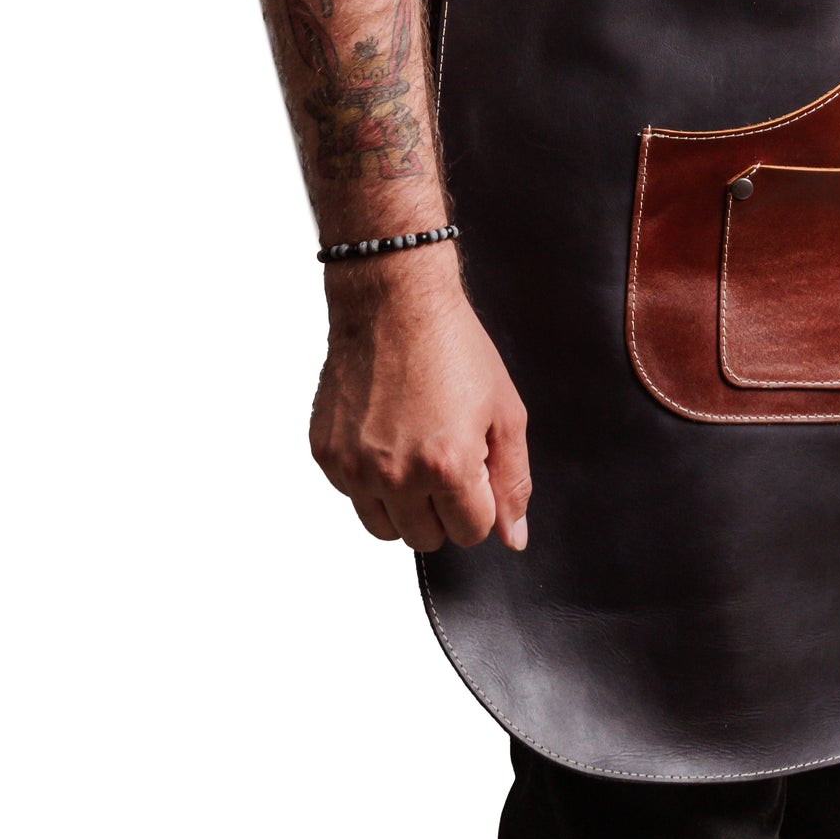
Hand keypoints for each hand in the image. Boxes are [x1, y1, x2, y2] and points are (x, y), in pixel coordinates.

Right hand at [309, 248, 530, 552]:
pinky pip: (352, 495)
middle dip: (443, 508)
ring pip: (384, 528)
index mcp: (447, 466)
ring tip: (415, 452)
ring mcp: (354, 466)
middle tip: (446, 457)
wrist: (393, 300)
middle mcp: (395, 474)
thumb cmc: (453, 346)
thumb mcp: (506, 411)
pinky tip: (385, 434)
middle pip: (426, 538)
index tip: (476, 466)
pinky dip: (370, 478)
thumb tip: (514, 536)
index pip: (471, 532)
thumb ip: (513, 480)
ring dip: (404, 504)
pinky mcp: (326, 453)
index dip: (480, 501)